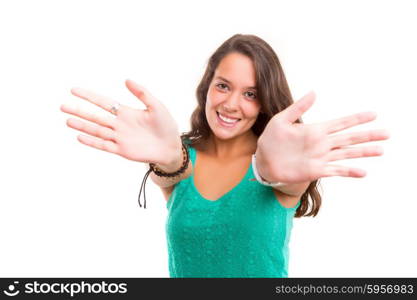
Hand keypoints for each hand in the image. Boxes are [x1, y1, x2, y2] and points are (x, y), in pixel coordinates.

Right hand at [60, 79, 181, 165]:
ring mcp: (119, 138)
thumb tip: (126, 79)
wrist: (171, 147)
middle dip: (79, 111)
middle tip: (62, 106)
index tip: (74, 90)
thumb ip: (142, 93)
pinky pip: (104, 146)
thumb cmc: (166, 126)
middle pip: (95, 117)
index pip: (104, 103)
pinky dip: (92, 142)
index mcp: (126, 113)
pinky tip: (80, 137)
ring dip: (82, 126)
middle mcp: (119, 125)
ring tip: (67, 120)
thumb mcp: (156, 106)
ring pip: (97, 131)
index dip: (89, 96)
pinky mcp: (122, 150)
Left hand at [255, 91, 389, 183]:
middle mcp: (322, 144)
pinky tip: (362, 172)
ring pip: (346, 154)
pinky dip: (349, 171)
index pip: (341, 123)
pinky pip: (335, 171)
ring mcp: (320, 158)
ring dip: (363, 152)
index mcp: (315, 130)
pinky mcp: (316, 170)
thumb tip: (314, 92)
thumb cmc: (271, 140)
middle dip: (367, 135)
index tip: (373, 114)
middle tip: (387, 133)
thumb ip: (298, 108)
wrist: (264, 161)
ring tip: (380, 150)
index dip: (356, 119)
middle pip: (349, 138)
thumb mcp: (281, 120)